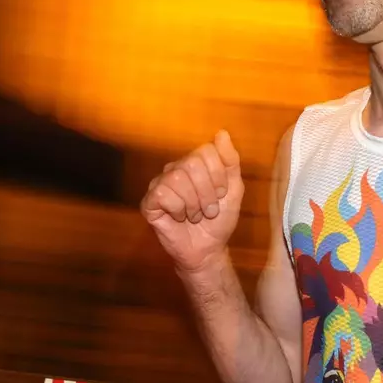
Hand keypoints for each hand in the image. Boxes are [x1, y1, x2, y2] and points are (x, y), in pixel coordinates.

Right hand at [141, 130, 243, 273]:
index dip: (218, 175)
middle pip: (192, 163)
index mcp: (195, 162)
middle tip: (209, 209)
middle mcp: (176, 169)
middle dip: (207, 192)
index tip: (221, 194)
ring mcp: (160, 184)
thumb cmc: (219, 219)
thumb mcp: (233, 189)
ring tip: (195, 215)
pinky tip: (179, 217)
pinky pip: (163, 194)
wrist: (207, 249)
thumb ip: (230, 161)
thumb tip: (221, 133)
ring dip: (194, 204)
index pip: (206, 151)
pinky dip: (178, 210)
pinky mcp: (149, 201)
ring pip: (177, 178)